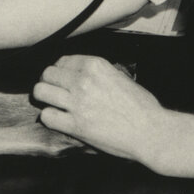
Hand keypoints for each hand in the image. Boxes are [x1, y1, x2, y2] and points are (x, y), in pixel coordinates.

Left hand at [33, 55, 167, 164]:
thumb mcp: (120, 77)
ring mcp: (77, 103)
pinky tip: (59, 119)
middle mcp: (83, 81)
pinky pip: (47, 116)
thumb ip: (98, 73)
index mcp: (95, 66)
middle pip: (47, 74)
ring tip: (52, 104)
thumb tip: (79, 73)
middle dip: (49, 83)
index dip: (60, 71)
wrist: (152, 132)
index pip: (62, 61)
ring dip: (45, 98)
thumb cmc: (142, 107)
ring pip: (41, 92)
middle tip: (54, 92)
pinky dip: (50, 118)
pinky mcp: (75, 125)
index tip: (62, 79)